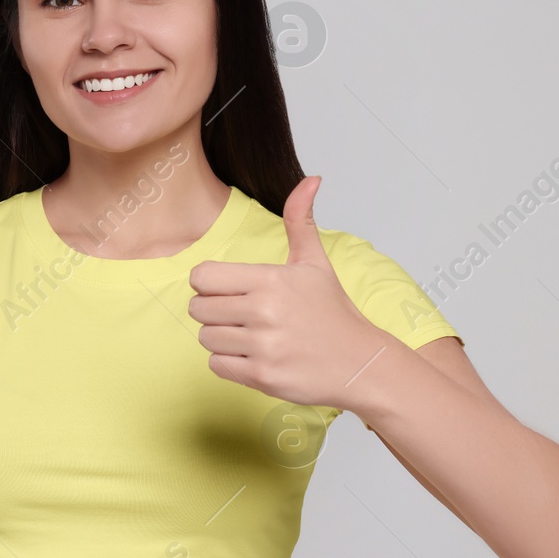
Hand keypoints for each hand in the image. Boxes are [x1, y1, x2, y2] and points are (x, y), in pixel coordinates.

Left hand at [187, 175, 390, 410]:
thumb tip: (311, 180)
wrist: (360, 363)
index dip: (209, 283)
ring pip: (206, 338)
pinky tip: (254, 355)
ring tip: (250, 335)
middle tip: (240, 314)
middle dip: (213, 311)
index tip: (228, 289)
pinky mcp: (261, 377)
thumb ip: (300, 220)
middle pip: (198, 308)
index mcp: (270, 280)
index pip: (202, 276)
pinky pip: (216, 366)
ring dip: (221, 338)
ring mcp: (262, 346)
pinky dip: (229, 363)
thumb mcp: (315, 263)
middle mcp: (263, 312)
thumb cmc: (333, 313)